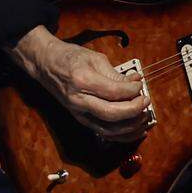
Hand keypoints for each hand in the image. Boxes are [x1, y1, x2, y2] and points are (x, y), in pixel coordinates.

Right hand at [3, 26, 149, 141]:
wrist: (46, 64)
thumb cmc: (70, 57)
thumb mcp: (95, 58)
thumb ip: (116, 74)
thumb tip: (136, 83)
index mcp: (82, 81)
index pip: (113, 92)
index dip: (132, 91)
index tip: (141, 85)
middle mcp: (79, 101)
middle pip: (111, 114)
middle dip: (134, 110)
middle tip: (146, 102)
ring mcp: (78, 113)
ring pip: (108, 130)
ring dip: (131, 127)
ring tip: (144, 117)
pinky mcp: (81, 120)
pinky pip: (104, 133)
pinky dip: (122, 135)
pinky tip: (135, 129)